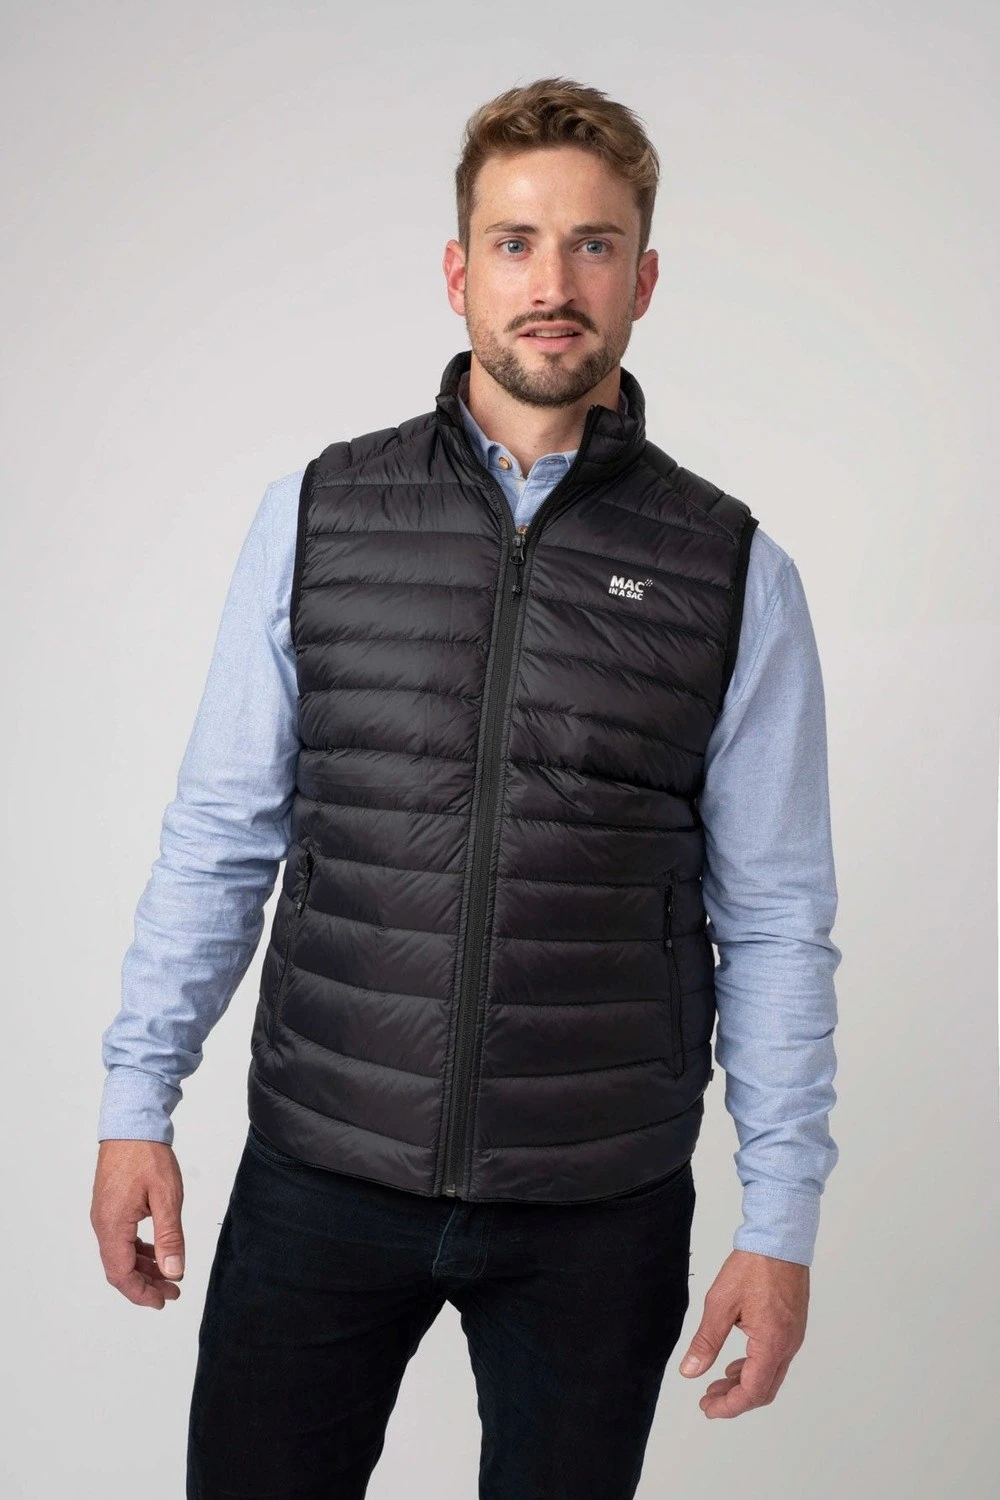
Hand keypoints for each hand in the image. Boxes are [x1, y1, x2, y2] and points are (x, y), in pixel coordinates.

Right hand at [90, 1139, 185, 1308]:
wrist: (132, 1124)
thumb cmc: (147, 1155)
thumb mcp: (166, 1198)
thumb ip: (169, 1237)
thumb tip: (173, 1271)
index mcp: (113, 1225)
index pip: (121, 1274)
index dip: (141, 1293)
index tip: (163, 1301)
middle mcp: (103, 1224)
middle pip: (120, 1268)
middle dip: (146, 1284)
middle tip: (172, 1292)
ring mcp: (105, 1215)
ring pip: (121, 1254)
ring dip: (144, 1268)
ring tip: (169, 1275)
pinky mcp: (111, 1206)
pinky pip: (122, 1238)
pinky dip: (139, 1250)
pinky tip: (157, 1251)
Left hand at [678, 1248, 808, 1417]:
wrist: (781, 1239)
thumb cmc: (754, 1266)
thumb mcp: (721, 1303)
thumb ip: (706, 1341)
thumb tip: (690, 1371)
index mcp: (771, 1344)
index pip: (751, 1392)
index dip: (729, 1407)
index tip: (707, 1409)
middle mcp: (787, 1345)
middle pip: (763, 1390)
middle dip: (734, 1400)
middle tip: (708, 1401)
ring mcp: (793, 1337)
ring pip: (770, 1375)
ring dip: (743, 1384)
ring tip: (716, 1385)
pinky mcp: (792, 1326)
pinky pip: (774, 1359)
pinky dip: (754, 1368)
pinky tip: (736, 1364)